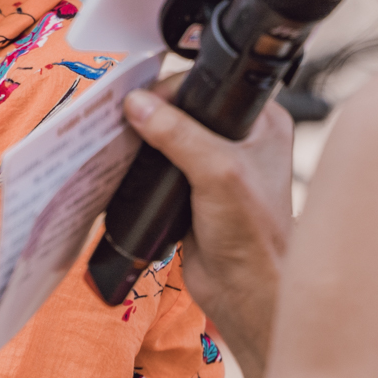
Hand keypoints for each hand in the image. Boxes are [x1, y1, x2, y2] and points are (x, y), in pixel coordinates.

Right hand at [123, 81, 295, 377]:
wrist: (244, 291)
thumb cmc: (253, 235)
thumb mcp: (217, 171)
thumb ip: (177, 134)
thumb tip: (138, 105)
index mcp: (261, 123)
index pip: (211, 86)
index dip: (176, 88)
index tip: (144, 98)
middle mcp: (240, 139)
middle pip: (186, 109)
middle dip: (154, 112)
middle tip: (123, 116)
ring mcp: (214, 167)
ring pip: (169, 138)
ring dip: (144, 140)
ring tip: (115, 136)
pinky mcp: (191, 191)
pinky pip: (160, 167)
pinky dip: (140, 165)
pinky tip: (121, 163)